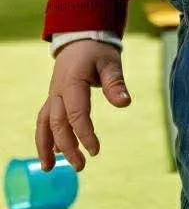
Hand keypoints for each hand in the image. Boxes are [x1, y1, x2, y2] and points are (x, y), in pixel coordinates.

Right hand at [35, 40, 130, 172]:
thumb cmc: (97, 51)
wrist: (80, 39)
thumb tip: (125, 103)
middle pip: (58, 123)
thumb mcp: (110, 62)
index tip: (95, 150)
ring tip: (49, 169)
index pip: (76, 112)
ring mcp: (53, 95)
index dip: (84, 133)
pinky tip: (52, 155)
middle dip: (67, 146)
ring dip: (46, 146)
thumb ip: (115, 83)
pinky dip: (44, 138)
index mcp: (72, 81)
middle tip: (81, 166)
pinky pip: (43, 121)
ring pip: (44, 124)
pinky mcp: (53, 99)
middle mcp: (58, 91)